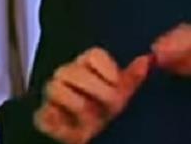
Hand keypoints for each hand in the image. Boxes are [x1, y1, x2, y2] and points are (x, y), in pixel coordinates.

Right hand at [34, 48, 151, 143]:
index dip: (106, 69)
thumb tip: (147, 60)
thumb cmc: (110, 113)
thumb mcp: (125, 94)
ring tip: (91, 118)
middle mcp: (68, 75)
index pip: (92, 55)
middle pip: (72, 70)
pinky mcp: (44, 116)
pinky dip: (59, 123)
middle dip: (95, 89)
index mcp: (88, 65)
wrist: (100, 137)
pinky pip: (43, 113)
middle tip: (111, 105)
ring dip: (78, 105)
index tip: (117, 83)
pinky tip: (74, 128)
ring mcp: (53, 95)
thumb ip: (134, 77)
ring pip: (55, 87)